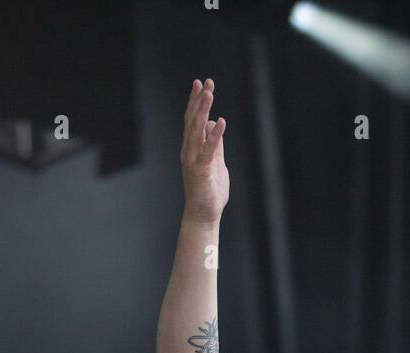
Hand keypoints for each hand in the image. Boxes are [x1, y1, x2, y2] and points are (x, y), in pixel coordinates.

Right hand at [181, 78, 228, 223]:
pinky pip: (208, 149)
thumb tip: (214, 124)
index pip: (193, 120)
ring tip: (209, 93)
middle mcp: (189, 150)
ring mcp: (193, 159)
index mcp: (192, 148)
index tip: (202, 84)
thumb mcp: (216, 161)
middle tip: (205, 81)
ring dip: (203, 110)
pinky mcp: (201, 169)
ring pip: (197, 129)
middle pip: (193, 120)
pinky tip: (220, 121)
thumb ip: (215, 143)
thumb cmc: (210, 190)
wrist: (204, 214)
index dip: (196, 101)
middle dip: (199, 100)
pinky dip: (215, 135)